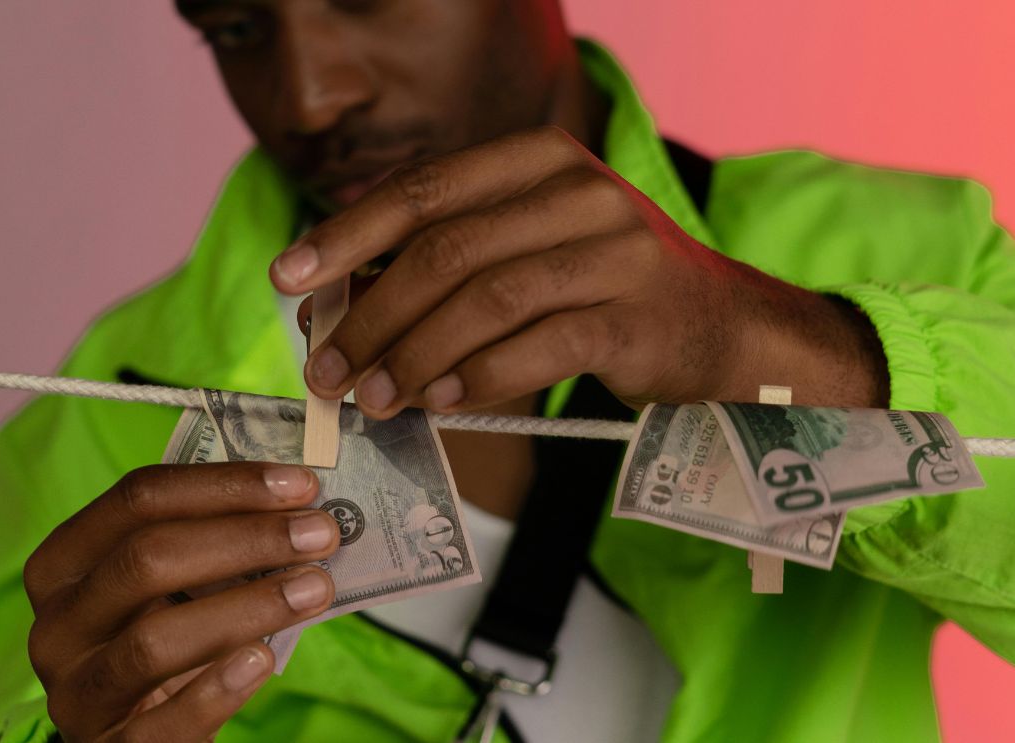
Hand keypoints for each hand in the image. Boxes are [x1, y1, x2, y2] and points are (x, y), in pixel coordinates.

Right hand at [24, 463, 338, 741]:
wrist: (136, 734)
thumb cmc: (164, 639)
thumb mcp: (166, 588)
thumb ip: (209, 545)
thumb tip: (298, 505)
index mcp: (64, 564)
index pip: (137, 500)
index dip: (223, 485)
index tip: (300, 484)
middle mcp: (57, 624)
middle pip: (145, 560)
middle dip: (246, 539)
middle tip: (320, 533)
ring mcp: (75, 692)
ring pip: (153, 641)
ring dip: (247, 607)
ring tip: (315, 588)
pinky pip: (162, 723)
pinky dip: (217, 688)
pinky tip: (264, 659)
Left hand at [272, 126, 887, 417]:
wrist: (726, 326)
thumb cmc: (605, 289)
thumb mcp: (531, 247)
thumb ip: (451, 259)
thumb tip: (341, 303)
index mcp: (540, 159)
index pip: (422, 190)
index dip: (345, 234)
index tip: (288, 281)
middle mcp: (579, 191)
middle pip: (445, 249)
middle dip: (370, 314)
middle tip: (328, 369)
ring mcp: (614, 251)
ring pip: (484, 300)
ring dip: (414, 356)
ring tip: (375, 398)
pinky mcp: (635, 318)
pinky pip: (534, 349)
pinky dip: (476, 380)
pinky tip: (439, 402)